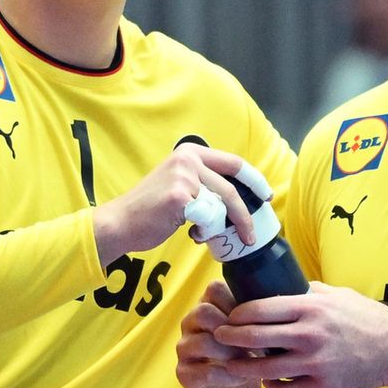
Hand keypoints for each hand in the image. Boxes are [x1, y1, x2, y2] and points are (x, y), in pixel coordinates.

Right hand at [92, 144, 259, 264]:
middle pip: (230, 189)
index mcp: (190, 151)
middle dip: (244, 216)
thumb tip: (238, 199)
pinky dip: (205, 232)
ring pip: (220, 207)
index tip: (266, 195)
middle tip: (250, 235)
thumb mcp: (180, 184)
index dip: (255, 180)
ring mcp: (183, 175)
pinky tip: (191, 233)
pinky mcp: (180, 196)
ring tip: (200, 233)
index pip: (234, 163)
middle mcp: (187, 158)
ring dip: (216, 227)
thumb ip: (205, 183)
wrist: (121, 223)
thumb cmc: (151, 210)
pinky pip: (208, 220)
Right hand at [175, 281, 260, 387]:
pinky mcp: (184, 373)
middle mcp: (191, 322)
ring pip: (203, 342)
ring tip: (250, 362)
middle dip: (234, 329)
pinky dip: (228, 376)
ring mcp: (185, 347)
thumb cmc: (248, 353)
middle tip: (255, 343)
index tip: (258, 320)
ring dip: (231, 353)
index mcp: (208, 304)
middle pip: (204, 312)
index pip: (215, 289)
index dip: (238, 302)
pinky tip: (242, 378)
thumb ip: (258, 314)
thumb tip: (282, 302)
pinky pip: (205, 371)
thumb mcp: (253, 330)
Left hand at [216, 282, 387, 387]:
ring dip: (242, 367)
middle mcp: (308, 334)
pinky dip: (272, 386)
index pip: (258, 309)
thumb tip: (284, 286)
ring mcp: (314, 362)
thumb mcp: (338, 294)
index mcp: (309, 308)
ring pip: (263, 369)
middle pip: (253, 337)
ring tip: (233, 364)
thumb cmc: (368, 318)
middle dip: (229, 338)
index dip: (236, 314)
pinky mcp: (322, 385)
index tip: (228, 317)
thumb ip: (309, 292)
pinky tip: (268, 381)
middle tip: (218, 338)